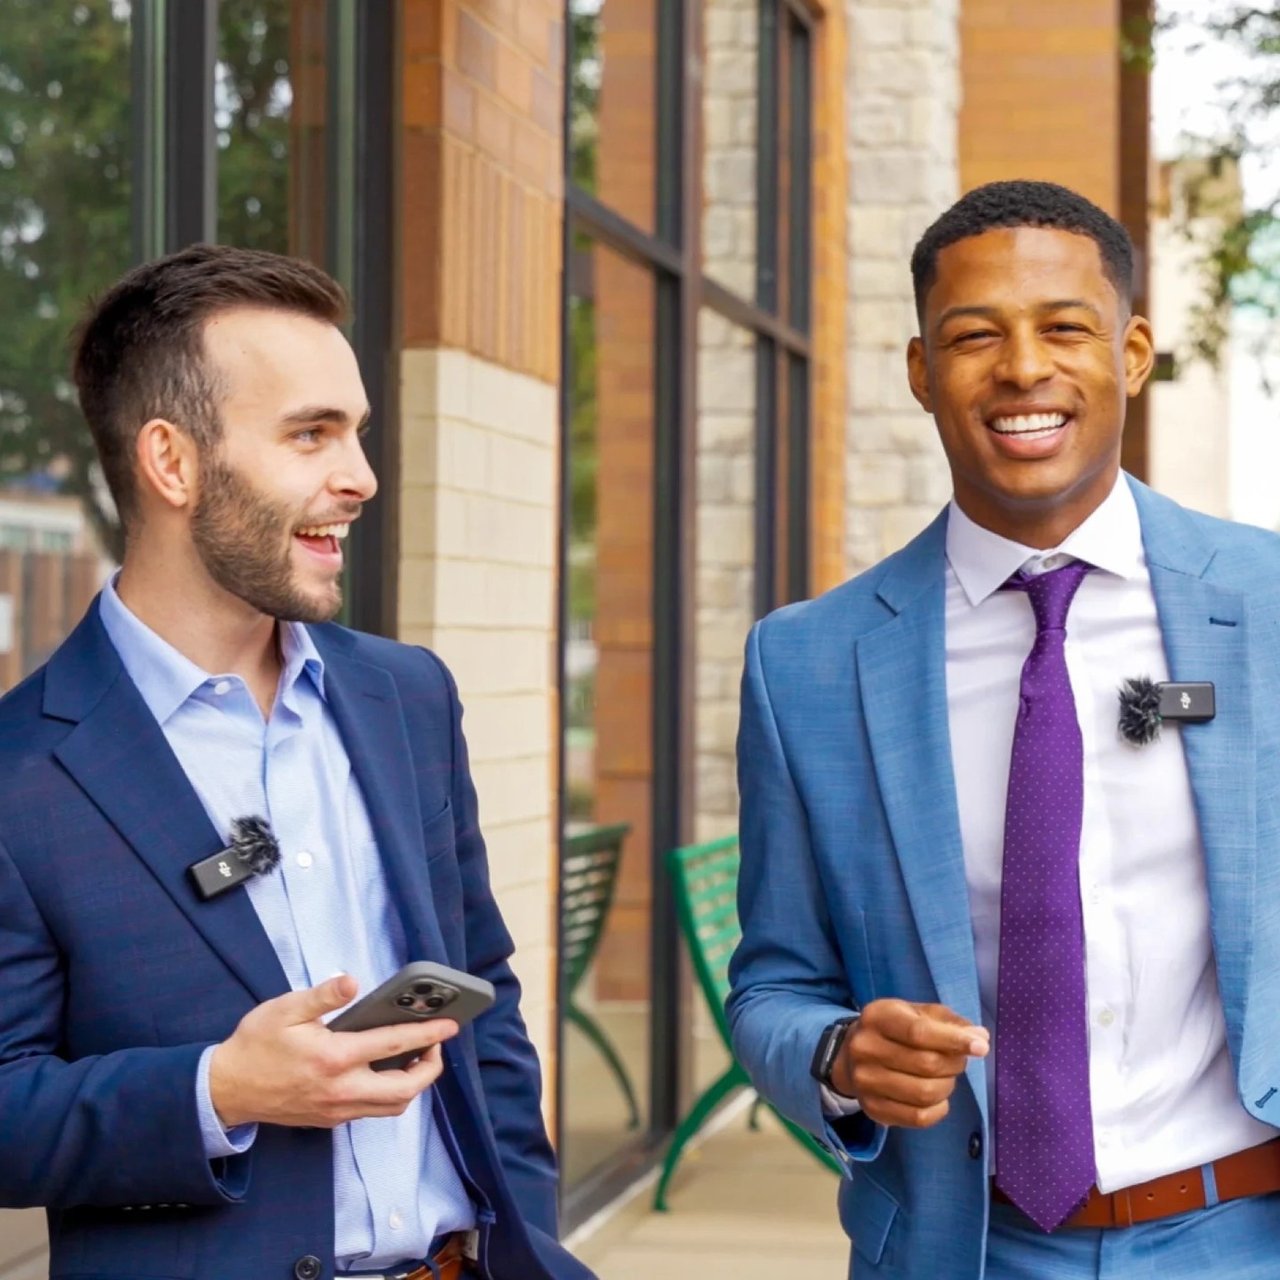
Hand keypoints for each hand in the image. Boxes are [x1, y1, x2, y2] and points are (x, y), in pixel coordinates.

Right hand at [208, 975, 458, 1129]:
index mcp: (334, 1059)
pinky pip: (372, 1112)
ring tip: (418, 1058)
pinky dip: (390, 1094)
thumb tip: (352, 982)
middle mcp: (341, 1090)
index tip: (450, 1026)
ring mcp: (336, 1110)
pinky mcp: (330, 1119)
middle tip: (436, 1045)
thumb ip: (323, 996)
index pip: (393, 1045)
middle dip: (429, 1068)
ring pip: (392, 1106)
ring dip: (413, 1085)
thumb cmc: (256, 1044)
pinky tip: (388, 1072)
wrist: (227, 1090)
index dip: (427, 1034)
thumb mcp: (285, 1009)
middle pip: (404, 1089)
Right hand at [829, 999, 988, 1128]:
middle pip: (926, 1064)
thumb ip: (949, 1023)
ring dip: (947, 1086)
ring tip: (946, 1077)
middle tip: (958, 1060)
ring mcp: (865, 1081)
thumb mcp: (917, 1014)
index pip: (919, 1032)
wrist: (850, 1055)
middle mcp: (865, 1048)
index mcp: (877, 1017)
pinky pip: (918, 1118)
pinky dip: (939, 1110)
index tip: (981, 1047)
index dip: (953, 1041)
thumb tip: (980, 1038)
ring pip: (924, 1093)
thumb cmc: (894, 1029)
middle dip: (954, 1064)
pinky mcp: (872, 1109)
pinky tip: (937, 1098)